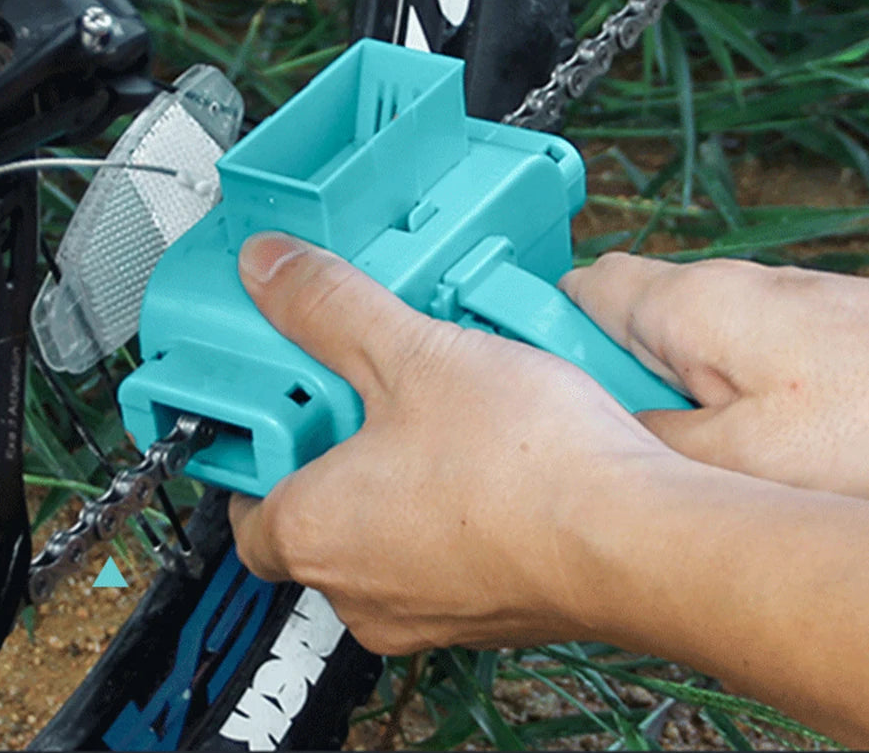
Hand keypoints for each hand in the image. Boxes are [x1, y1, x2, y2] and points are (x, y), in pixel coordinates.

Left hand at [228, 232, 680, 654]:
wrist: (640, 538)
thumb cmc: (522, 466)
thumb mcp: (411, 352)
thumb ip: (328, 306)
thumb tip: (269, 269)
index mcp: (314, 532)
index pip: (244, 513)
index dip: (258, 458)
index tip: (282, 414)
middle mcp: (360, 591)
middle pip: (315, 522)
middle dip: (332, 460)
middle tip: (362, 398)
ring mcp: (428, 614)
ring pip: (384, 541)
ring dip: (396, 485)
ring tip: (434, 416)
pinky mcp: (489, 613)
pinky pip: (445, 558)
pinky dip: (451, 513)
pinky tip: (490, 459)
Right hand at [560, 253, 868, 497]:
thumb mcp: (738, 459)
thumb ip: (653, 440)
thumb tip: (614, 434)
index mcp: (686, 304)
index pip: (579, 288)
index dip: (548, 329)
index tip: (544, 383)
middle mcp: (724, 286)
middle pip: (631, 323)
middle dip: (624, 381)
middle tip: (648, 443)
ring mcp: (770, 300)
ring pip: (685, 344)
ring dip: (681, 394)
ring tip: (716, 453)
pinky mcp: (808, 323)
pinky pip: (736, 353)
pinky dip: (730, 393)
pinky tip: (764, 441)